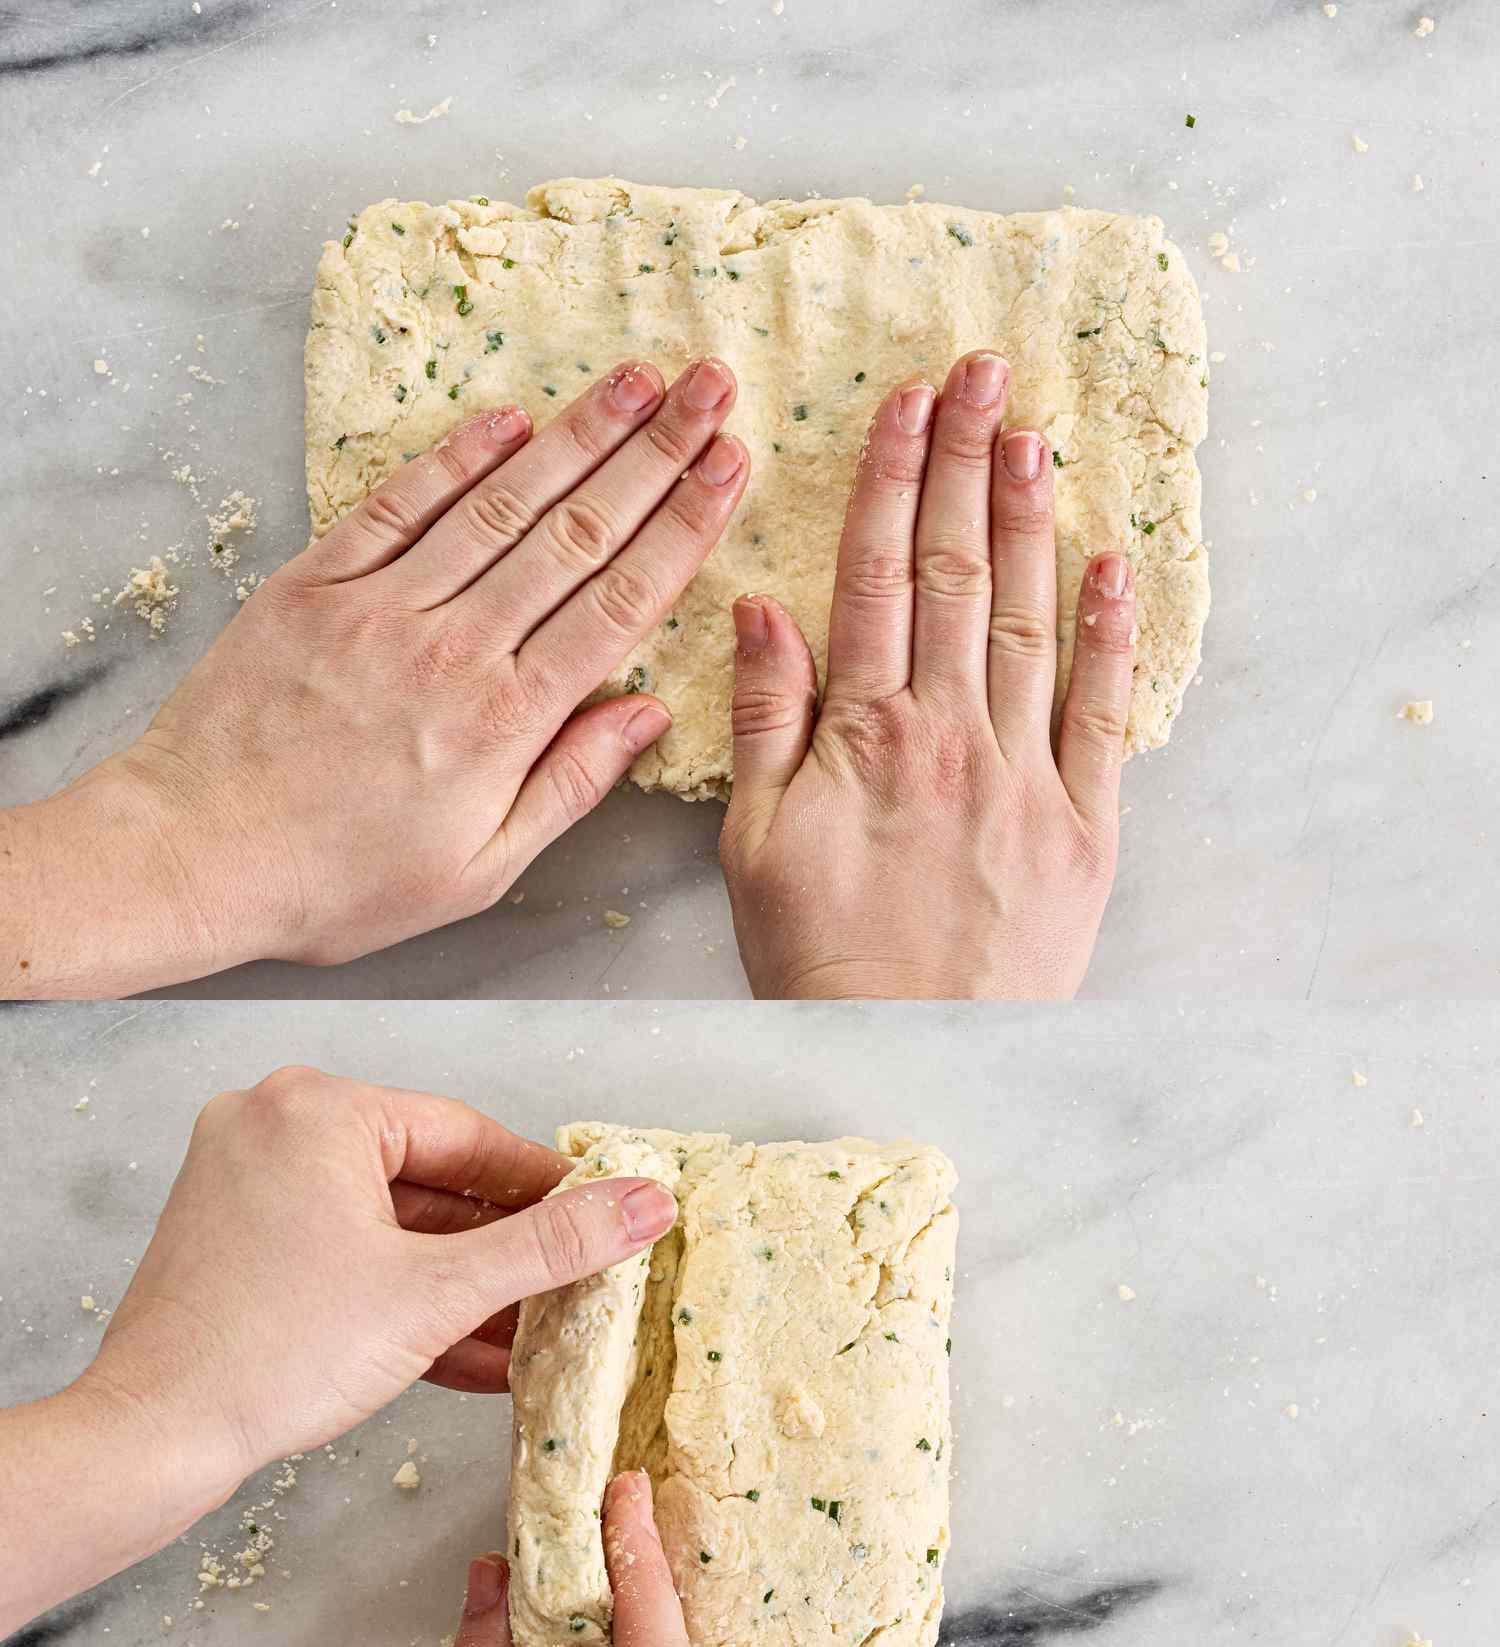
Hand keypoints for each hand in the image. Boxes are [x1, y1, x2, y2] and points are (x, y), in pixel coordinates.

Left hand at [3, 357, 746, 996]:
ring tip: (640, 378)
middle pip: (575, 534)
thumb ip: (569, 785)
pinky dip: (458, 457)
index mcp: (506, 720)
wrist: (195, 853)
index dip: (683, 527)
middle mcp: (454, 646)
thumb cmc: (339, 880)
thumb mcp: (477, 870)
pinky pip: (400, 503)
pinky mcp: (316, 584)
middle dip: (655, 453)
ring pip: (501, 504)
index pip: (619, 604)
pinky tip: (511, 416)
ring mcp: (382, 605)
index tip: (730, 466)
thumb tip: (647, 715)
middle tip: (712, 387)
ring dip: (577, 434)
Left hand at [84, 1066, 677, 1511]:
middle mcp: (274, 1126)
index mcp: (317, 1108)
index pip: (467, 1134)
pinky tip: (471, 1353)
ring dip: (460, 1283)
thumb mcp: (438, 1293)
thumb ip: (550, 1245)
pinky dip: (403, 1296)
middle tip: (575, 1282)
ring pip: (388, 1225)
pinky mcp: (237, 1241)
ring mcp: (248, 1184)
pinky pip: (346, 1254)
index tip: (604, 1217)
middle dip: (502, 1247)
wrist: (152, 1437)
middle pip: (428, 1178)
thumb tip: (645, 1203)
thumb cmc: (273, 1353)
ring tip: (535, 1332)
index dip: (546, 1185)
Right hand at [719, 350, 1135, 999]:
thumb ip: (766, 717)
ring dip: (1032, 520)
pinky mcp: (1085, 826)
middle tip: (982, 372)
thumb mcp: (755, 842)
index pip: (878, 574)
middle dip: (967, 462)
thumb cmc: (818, 956)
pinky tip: (1110, 566)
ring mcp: (1027, 775)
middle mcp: (953, 733)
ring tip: (1032, 434)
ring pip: (1031, 621)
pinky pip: (1103, 714)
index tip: (906, 400)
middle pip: (960, 572)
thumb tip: (761, 605)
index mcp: (866, 731)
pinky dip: (1110, 637)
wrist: (911, 1055)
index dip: (892, 477)